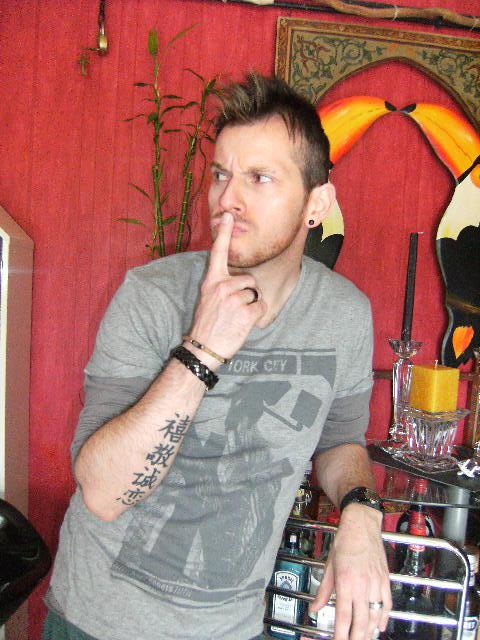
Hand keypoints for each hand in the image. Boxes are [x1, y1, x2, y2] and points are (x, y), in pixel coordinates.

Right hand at [187, 212, 266, 367]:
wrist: (202, 348)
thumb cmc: (207, 325)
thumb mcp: (207, 299)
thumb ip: (220, 286)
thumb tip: (238, 280)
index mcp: (211, 281)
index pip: (218, 253)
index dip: (224, 233)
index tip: (228, 216)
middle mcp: (222, 286)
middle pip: (249, 279)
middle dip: (247, 293)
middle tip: (233, 309)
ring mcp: (234, 299)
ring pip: (255, 293)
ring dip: (251, 306)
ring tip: (236, 317)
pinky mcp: (246, 312)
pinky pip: (261, 306)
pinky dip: (256, 315)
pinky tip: (243, 323)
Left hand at [311, 505, 390, 639]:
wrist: (362, 524)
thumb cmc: (344, 541)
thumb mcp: (329, 565)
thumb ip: (323, 590)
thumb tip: (315, 608)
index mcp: (346, 581)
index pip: (344, 616)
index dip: (341, 634)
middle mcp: (362, 585)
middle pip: (361, 621)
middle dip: (357, 637)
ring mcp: (376, 583)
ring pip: (375, 616)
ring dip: (370, 632)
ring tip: (364, 638)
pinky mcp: (385, 580)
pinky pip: (387, 604)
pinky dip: (383, 618)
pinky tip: (379, 626)